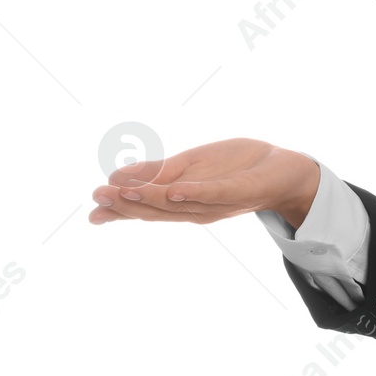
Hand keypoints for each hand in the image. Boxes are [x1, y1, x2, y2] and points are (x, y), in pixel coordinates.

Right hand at [88, 137, 320, 230]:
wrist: (283, 169)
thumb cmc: (236, 167)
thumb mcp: (190, 165)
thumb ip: (156, 173)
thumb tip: (115, 177)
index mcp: (182, 201)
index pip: (147, 208)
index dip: (120, 210)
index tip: (92, 210)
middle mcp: (196, 207)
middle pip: (157, 209)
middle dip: (127, 205)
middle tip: (97, 199)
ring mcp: (218, 201)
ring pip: (180, 202)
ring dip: (152, 199)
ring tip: (123, 193)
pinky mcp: (240, 190)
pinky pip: (215, 193)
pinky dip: (195, 192)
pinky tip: (175, 190)